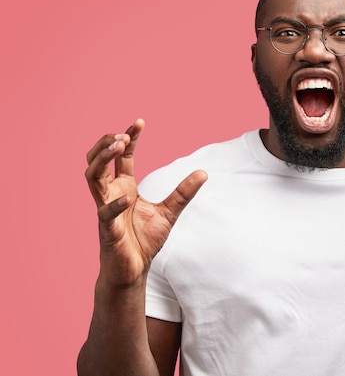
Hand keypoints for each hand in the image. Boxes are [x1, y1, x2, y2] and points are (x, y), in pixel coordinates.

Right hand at [84, 119, 206, 286]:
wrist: (135, 270)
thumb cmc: (145, 240)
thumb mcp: (170, 211)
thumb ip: (184, 192)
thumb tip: (204, 172)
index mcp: (124, 187)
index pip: (121, 156)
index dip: (128, 138)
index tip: (139, 122)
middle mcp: (111, 194)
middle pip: (97, 160)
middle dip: (107, 144)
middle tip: (123, 133)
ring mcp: (105, 210)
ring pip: (92, 178)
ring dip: (102, 159)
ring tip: (117, 145)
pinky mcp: (106, 230)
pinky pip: (104, 213)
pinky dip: (114, 205)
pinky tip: (128, 199)